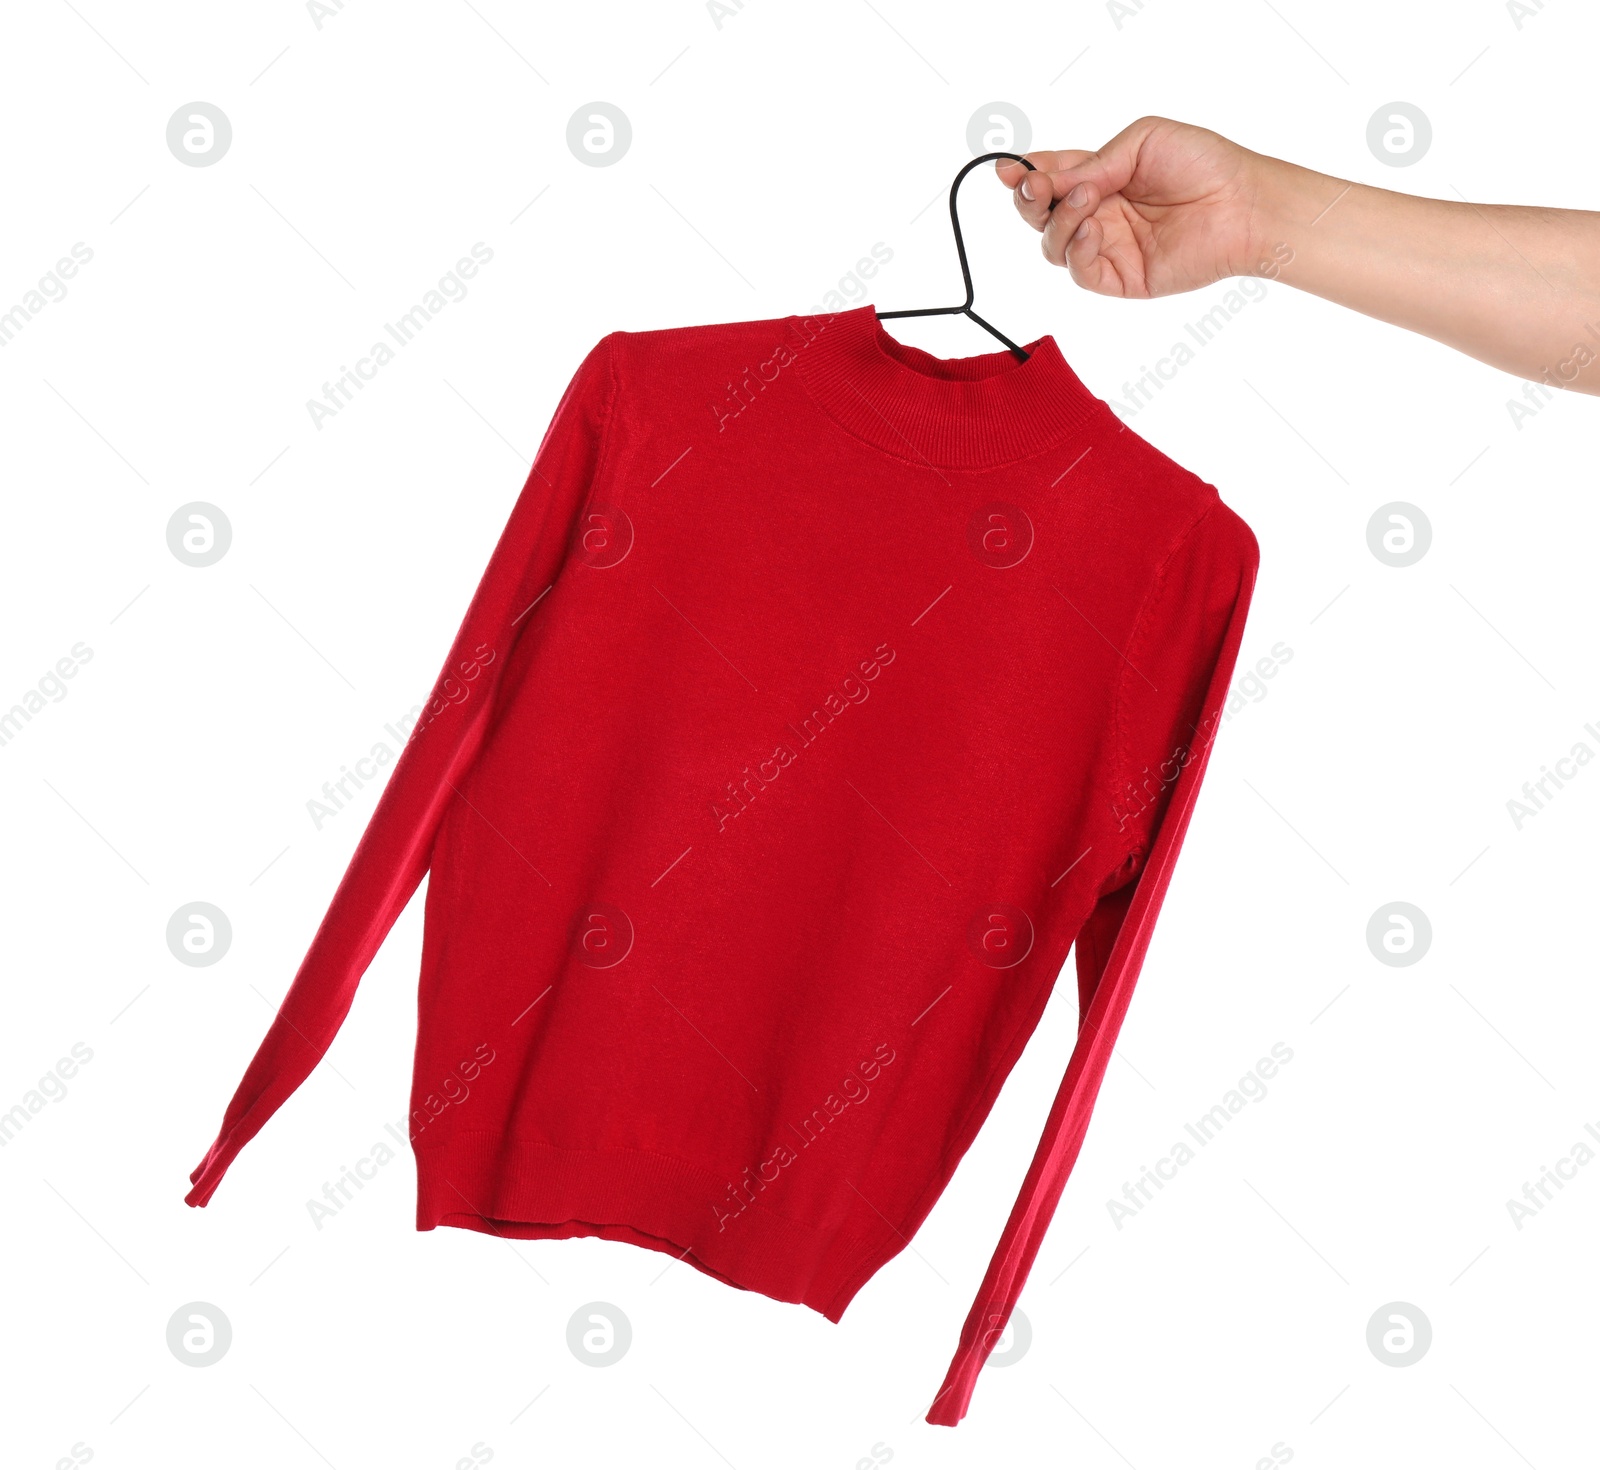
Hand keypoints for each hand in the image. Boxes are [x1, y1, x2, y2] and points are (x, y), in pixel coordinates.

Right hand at [996, 117, 1268, 297]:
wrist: (1241, 204)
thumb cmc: (1204, 163)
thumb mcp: (1141, 142)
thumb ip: (1092, 162)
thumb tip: (1050, 181)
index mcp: (1103, 178)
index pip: (1052, 178)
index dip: (1026, 174)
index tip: (1007, 169)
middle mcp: (1100, 214)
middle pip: (1042, 215)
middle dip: (1029, 199)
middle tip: (1032, 186)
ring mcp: (1108, 247)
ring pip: (1053, 245)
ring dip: (1058, 220)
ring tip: (1086, 200)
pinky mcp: (1120, 278)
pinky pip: (1080, 270)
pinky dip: (1077, 248)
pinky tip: (1094, 226)